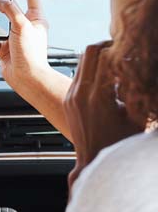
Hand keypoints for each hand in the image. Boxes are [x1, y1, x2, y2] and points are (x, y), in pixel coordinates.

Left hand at [65, 42, 142, 189]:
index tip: (132, 53)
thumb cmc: (119, 145)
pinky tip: (107, 81)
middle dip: (108, 48)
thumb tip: (144, 73)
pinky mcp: (69, 100)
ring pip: (82, 60)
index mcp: (98, 96)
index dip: (121, 50)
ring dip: (99, 58)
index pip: (105, 56)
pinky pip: (78, 74)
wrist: (94, 163)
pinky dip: (92, 70)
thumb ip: (139, 93)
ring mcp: (72, 96)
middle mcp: (81, 93)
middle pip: (90, 51)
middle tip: (122, 52)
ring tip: (116, 66)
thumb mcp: (136, 118)